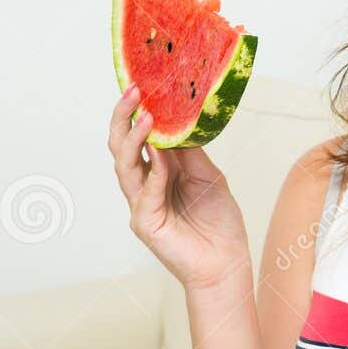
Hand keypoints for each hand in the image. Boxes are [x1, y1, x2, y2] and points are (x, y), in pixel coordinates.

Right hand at [108, 85, 250, 290]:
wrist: (227, 262)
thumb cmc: (219, 223)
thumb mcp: (208, 175)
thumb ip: (189, 152)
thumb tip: (175, 121)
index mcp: (157, 172)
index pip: (137, 138)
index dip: (135, 112)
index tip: (141, 86)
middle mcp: (143, 186)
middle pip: (121, 147)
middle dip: (123, 118)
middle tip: (133, 92)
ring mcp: (141, 205)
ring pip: (125, 166)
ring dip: (134, 139)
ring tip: (145, 116)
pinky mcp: (145, 223)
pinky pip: (145, 193)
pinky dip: (153, 173)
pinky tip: (161, 156)